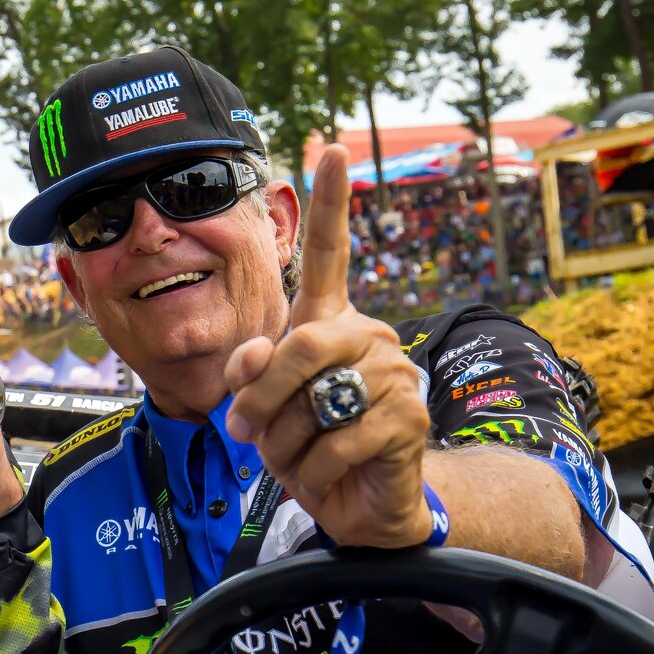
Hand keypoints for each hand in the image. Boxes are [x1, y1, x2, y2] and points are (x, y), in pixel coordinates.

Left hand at [222, 146, 432, 546]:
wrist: (357, 507)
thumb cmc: (308, 447)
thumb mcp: (262, 409)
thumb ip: (249, 374)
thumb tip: (249, 360)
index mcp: (329, 322)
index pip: (328, 254)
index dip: (330, 202)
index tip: (331, 146)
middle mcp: (368, 336)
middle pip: (298, 346)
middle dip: (261, 399)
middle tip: (243, 432)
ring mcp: (395, 374)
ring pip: (314, 399)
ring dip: (287, 442)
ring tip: (303, 456)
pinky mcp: (409, 418)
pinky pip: (338, 441)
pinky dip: (314, 470)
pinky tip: (329, 474)